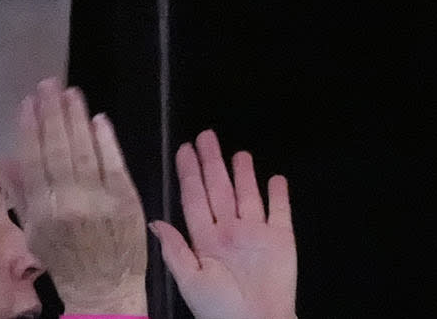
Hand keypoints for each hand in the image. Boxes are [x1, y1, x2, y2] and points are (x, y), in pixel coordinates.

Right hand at [13, 79, 147, 316]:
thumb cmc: (66, 262)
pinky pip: (114, 164)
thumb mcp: (34, 233)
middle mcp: (67, 204)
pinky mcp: (125, 200)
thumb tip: (4, 159)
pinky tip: (98, 120)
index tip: (27, 103)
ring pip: (84, 152)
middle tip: (48, 84)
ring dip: (76, 119)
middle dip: (51, 114)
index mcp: (42, 212)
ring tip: (70, 93)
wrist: (103, 290)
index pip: (32, 161)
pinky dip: (106, 141)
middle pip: (57, 150)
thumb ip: (21, 194)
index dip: (29, 129)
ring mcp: (98, 201)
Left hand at [150, 130, 297, 318]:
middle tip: (206, 136)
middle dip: (212, 163)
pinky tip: (275, 178)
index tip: (184, 151)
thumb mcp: (190, 282)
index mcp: (205, 240)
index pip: (194, 200)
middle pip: (219, 190)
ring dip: (244, 174)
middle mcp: (229, 231)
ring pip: (248, 195)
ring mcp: (256, 233)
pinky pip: (280, 211)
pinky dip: (279, 194)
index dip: (189, 175)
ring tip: (238, 152)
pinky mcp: (281, 238)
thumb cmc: (219, 309)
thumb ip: (175, 251)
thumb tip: (155, 222)